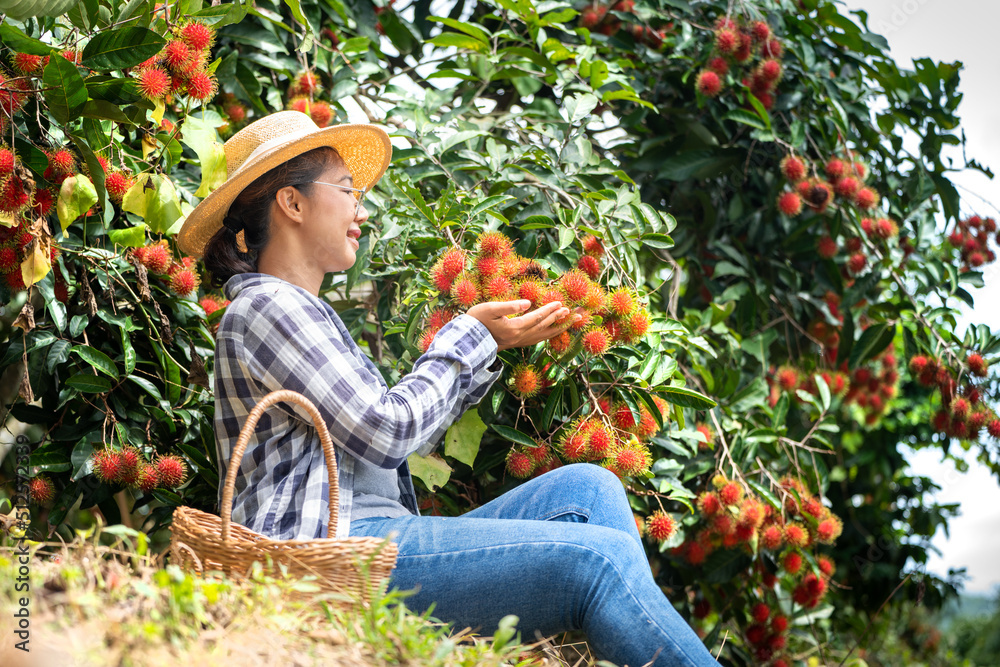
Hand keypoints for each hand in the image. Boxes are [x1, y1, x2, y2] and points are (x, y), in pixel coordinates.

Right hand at [466, 300, 581, 350]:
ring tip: (570, 322)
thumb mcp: (489, 308)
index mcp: (514, 328)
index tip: (562, 304)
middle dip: (560, 319)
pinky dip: (548, 334)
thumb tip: (528, 303)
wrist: (466, 340)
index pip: (537, 317)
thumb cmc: (475, 321)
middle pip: (545, 328)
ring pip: (543, 336)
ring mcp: (518, 342)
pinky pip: (537, 339)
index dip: (550, 310)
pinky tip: (551, 331)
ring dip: (558, 328)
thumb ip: (509, 306)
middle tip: (576, 313)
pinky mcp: (516, 343)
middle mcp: (519, 337)